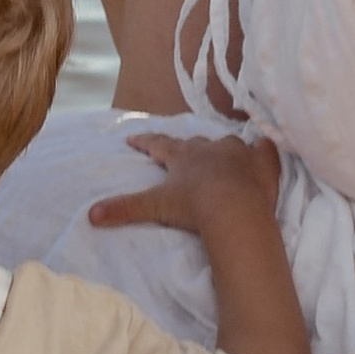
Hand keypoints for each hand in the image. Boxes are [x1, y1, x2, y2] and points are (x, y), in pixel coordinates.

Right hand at [86, 127, 281, 235]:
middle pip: (194, 144)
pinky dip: (262, 150)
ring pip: (227, 144)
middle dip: (186, 148)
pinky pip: (264, 150)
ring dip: (221, 150)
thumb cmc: (193, 206)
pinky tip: (263, 149)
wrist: (235, 210)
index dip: (145, 142)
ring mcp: (238, 153)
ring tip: (220, 155)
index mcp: (182, 156)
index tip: (133, 139)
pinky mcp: (263, 163)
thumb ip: (124, 209)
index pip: (158, 145)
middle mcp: (209, 148)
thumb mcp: (154, 207)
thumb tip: (90, 215)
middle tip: (180, 152)